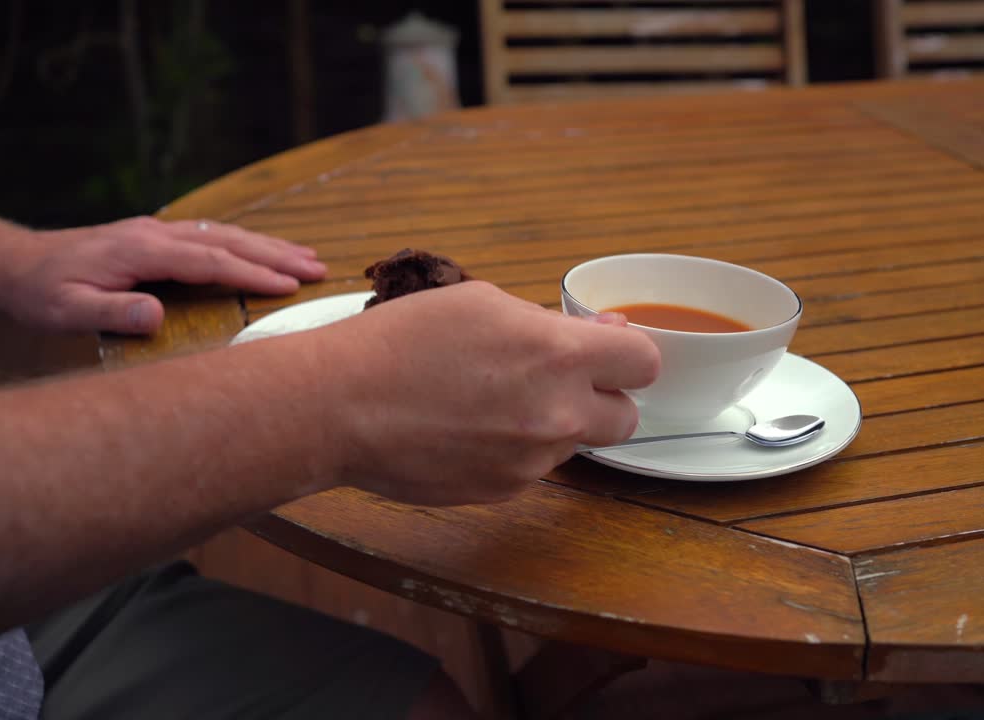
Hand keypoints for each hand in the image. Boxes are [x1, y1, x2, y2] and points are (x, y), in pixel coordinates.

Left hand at [0, 216, 325, 333]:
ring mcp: (157, 231)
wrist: (15, 263)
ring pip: (223, 234)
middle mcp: (155, 233)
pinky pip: (211, 235)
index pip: (209, 260)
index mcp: (140, 249)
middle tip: (319, 268)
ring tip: (307, 257)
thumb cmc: (41, 292)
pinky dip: (245, 242)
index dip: (252, 272)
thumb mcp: (66, 310)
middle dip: (276, 253)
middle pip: (227, 239)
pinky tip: (263, 250)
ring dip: (268, 245)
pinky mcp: (155, 236)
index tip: (289, 285)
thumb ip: (112, 312)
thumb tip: (157, 316)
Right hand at [309, 282, 659, 505]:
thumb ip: (552, 325)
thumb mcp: (481, 304)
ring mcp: (530, 461)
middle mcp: (557, 414)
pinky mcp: (501, 491)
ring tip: (491, 401)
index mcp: (559, 356)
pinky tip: (467, 429)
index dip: (628, 357)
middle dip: (602, 399)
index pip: (645, 364)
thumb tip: (603, 336)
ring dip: (551, 425)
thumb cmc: (402, 341)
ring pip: (572, 445)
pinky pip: (530, 469)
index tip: (607, 354)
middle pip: (626, 419)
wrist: (338, 406)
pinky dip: (513, 451)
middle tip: (556, 381)